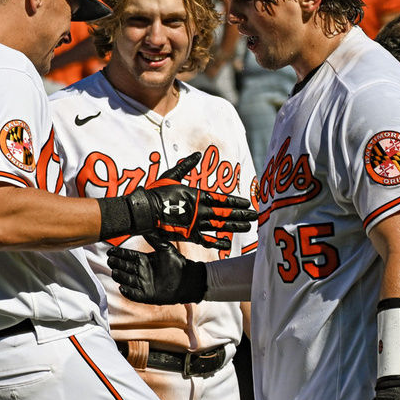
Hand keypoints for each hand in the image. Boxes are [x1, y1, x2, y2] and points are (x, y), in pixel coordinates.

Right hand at [107, 233, 206, 303]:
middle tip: (110, 260)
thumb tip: (144, 229)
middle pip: (124, 267)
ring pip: (127, 279)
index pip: (127, 256)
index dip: (118, 254)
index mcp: (144, 260)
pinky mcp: (147, 295)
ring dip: (120, 276)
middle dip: (117, 264)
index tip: (110, 251)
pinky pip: (134, 294)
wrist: (189, 279)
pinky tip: (122, 287)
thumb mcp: (165, 248)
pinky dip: (128, 292)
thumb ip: (154, 240)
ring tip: (115, 272)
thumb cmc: (178, 263)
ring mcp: (143, 283)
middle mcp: (141, 271)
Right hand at [130, 152, 256, 249]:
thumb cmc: (155, 192)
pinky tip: (228, 245)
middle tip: (255, 216)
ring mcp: (195, 224)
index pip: (221, 199)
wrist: (143, 211)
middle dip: (241, 214)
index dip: (235, 202)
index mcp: (196, 195)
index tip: (247, 203)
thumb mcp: (171, 175)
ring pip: (220, 226)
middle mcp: (199, 210)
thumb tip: (197, 154)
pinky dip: (217, 243)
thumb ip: (186, 166)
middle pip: (225, 213)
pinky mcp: (188, 235)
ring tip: (248, 227)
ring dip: (235, 226)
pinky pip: (206, 240)